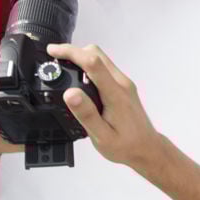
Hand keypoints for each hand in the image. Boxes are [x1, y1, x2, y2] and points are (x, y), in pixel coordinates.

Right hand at [48, 43, 163, 172]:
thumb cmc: (124, 145)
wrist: (146, 148)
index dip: (71, 52)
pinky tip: (78, 79)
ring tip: (62, 68)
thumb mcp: (101, 135)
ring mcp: (123, 83)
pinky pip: (104, 69)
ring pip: (101, 59)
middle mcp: (121, 83)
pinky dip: (88, 67)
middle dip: (73, 52)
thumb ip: (86, 114)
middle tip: (54, 58)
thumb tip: (70, 93)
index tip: (53, 51)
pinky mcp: (123, 86)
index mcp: (115, 93)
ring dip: (81, 58)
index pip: (92, 62)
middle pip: (96, 54)